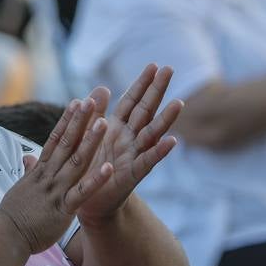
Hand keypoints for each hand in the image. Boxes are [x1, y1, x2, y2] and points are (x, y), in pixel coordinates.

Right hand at [0, 95, 113, 252]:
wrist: (3, 237)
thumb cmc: (10, 217)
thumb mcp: (19, 189)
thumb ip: (28, 172)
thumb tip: (27, 158)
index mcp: (39, 173)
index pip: (54, 141)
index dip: (67, 121)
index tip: (77, 103)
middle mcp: (48, 177)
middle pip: (66, 144)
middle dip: (79, 121)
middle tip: (92, 100)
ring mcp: (55, 192)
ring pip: (76, 162)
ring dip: (90, 142)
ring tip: (104, 123)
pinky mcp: (62, 209)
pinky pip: (81, 192)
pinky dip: (95, 180)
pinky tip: (108, 167)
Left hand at [75, 64, 182, 225]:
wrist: (87, 201)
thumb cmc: (90, 167)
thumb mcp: (89, 136)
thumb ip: (96, 114)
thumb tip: (101, 87)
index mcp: (117, 129)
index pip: (131, 101)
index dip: (141, 84)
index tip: (153, 65)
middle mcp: (129, 139)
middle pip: (145, 111)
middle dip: (156, 91)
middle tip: (170, 69)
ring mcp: (133, 156)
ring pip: (152, 134)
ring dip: (166, 119)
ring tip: (179, 103)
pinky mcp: (131, 175)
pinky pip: (147, 162)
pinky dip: (159, 152)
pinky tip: (172, 142)